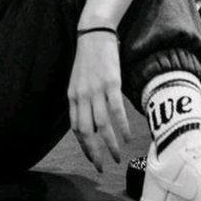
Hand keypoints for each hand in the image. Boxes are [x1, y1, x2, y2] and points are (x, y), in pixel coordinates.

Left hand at [67, 32, 130, 172]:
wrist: (95, 34)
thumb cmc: (89, 59)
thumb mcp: (79, 82)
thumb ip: (82, 101)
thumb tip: (92, 124)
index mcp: (72, 97)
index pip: (76, 128)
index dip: (84, 146)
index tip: (93, 159)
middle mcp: (82, 97)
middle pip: (86, 132)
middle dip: (94, 152)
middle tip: (103, 167)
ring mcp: (96, 91)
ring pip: (101, 125)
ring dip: (109, 144)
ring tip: (117, 156)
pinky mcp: (111, 84)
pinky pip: (116, 111)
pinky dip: (122, 127)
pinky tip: (128, 137)